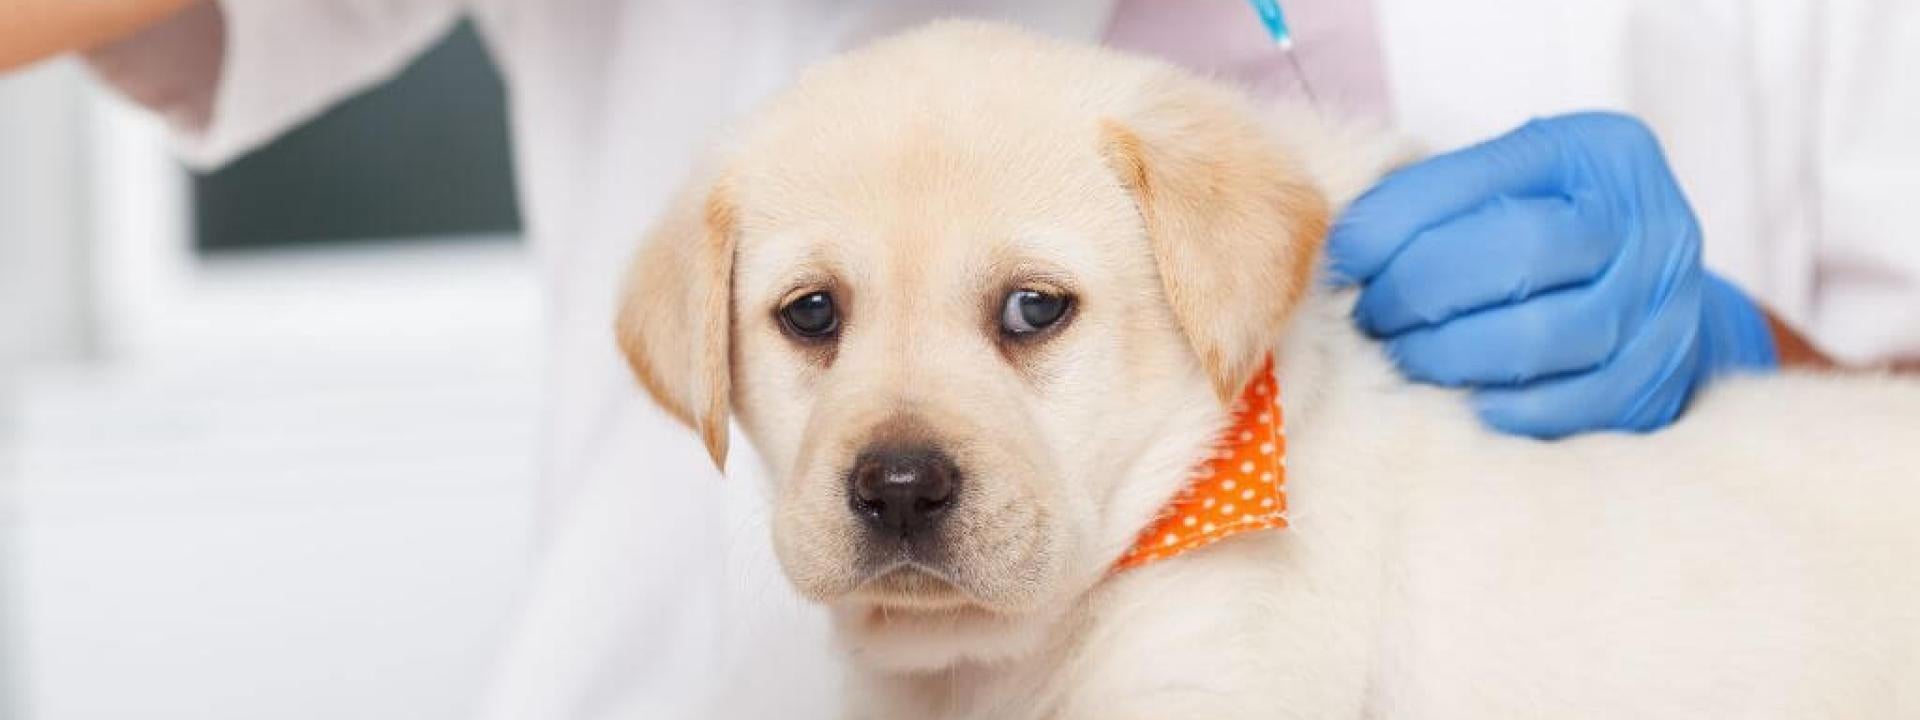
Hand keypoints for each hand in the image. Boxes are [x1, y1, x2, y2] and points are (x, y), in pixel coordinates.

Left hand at [1328, 112, 1776, 437]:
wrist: (1647, 300)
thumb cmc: (1547, 232)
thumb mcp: (1505, 186)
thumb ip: (1435, 199)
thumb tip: (1337, 243)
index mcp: (1599, 153)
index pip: (1481, 177)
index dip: (1396, 221)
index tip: (1344, 257)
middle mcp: (1649, 223)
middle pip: (1518, 253)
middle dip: (1420, 289)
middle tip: (1372, 314)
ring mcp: (1663, 308)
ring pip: (1537, 337)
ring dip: (1446, 355)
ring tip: (1404, 354)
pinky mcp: (1655, 384)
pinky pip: (1563, 407)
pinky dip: (1494, 406)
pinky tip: (1456, 395)